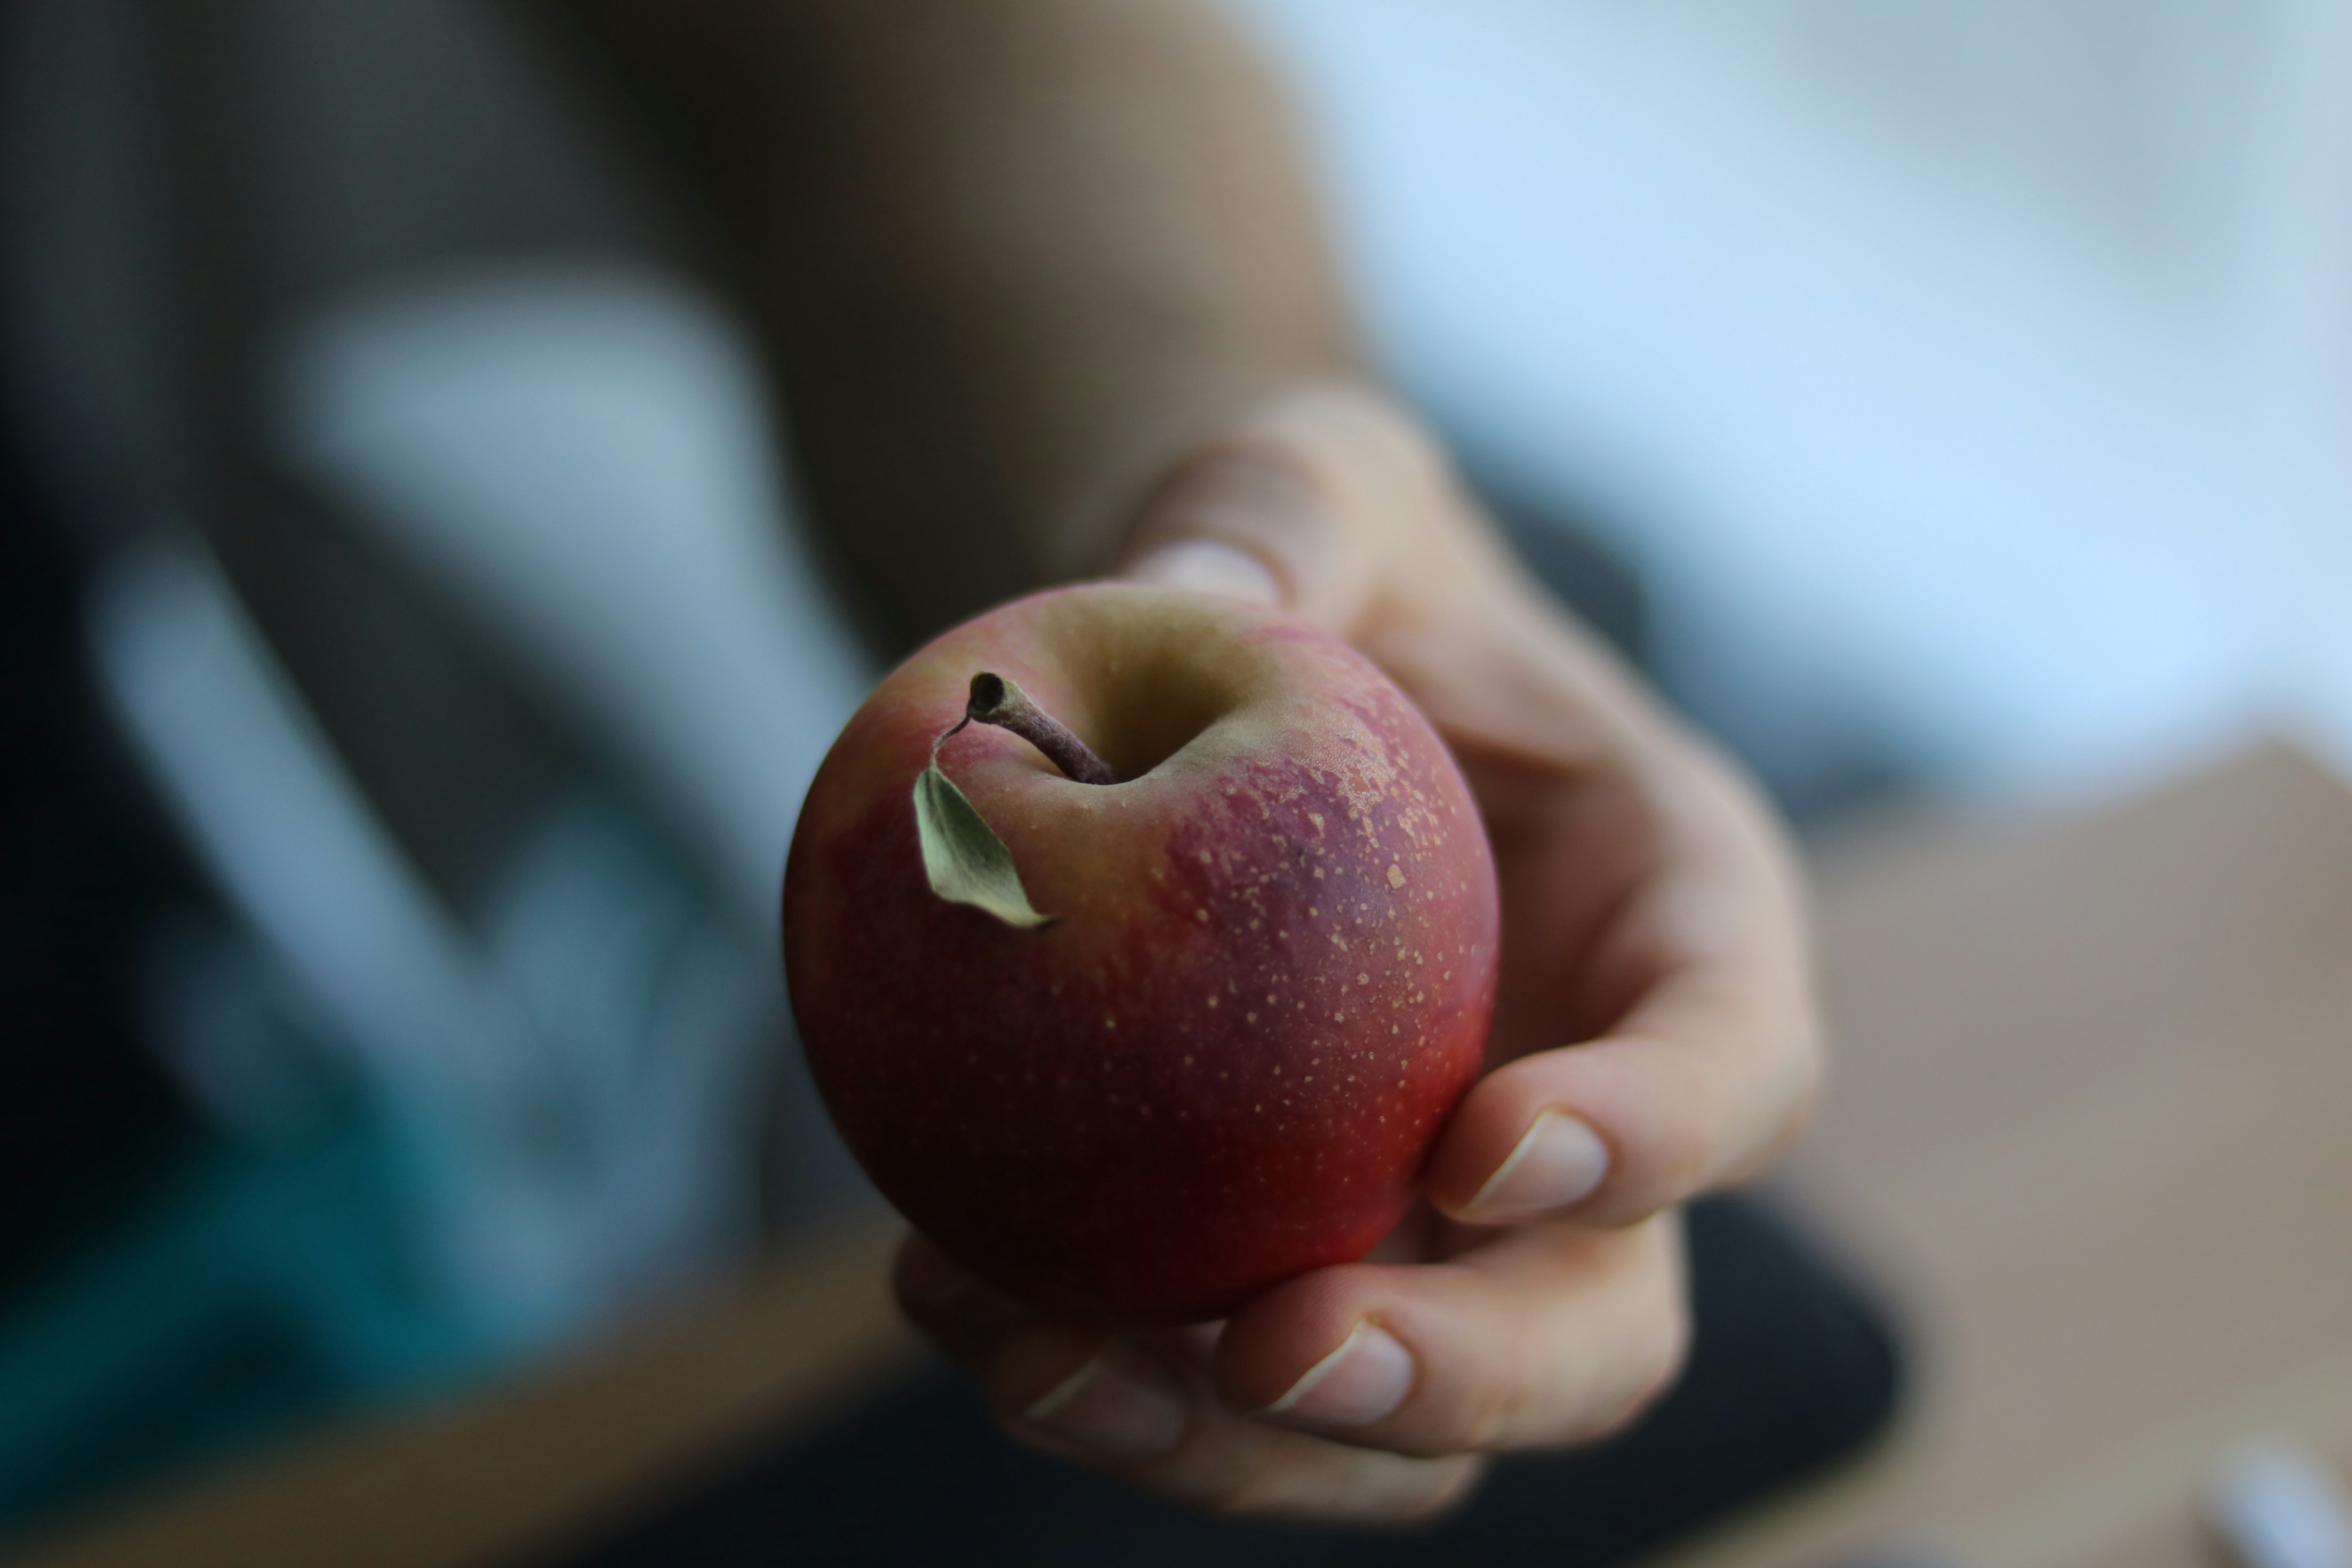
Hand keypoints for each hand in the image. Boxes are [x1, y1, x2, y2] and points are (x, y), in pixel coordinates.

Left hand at [893, 387, 1821, 1522]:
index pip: (1739, 1057)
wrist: (1200, 675)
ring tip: (1039, 1361)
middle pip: (1603, 1319)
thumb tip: (1192, 597)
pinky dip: (1106, 1376)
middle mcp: (1590, 1103)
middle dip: (1468, 1376)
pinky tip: (945, 1291)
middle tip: (1279, 1351)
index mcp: (1672, 914)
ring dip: (1238, 1443)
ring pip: (1409, 1417)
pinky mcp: (1287, 1253)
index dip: (1660, 1135)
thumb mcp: (1304, 482)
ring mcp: (1437, 1217)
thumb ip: (1276, 512)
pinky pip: (1223, 1376)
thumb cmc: (1305, 560)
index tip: (1492, 1149)